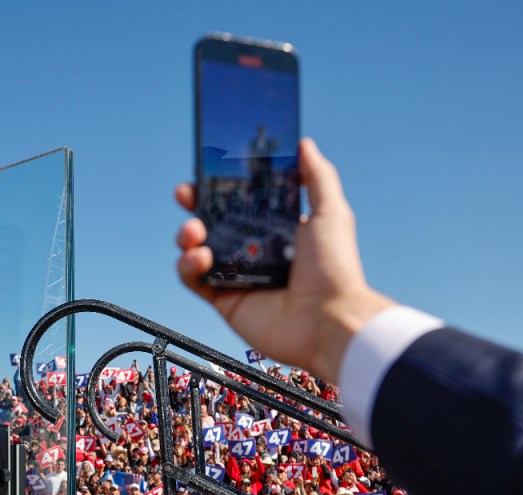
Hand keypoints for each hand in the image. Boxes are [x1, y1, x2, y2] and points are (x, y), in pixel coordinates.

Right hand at [175, 138, 394, 382]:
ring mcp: (239, 277)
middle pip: (213, 223)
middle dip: (195, 206)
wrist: (329, 321)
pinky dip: (188, 266)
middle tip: (187, 196)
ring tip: (194, 233)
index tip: (206, 172)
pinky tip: (199, 258)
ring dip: (187, 235)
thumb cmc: (335, 270)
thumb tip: (305, 144)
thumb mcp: (331, 214)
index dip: (221, 187)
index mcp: (277, 230)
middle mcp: (255, 251)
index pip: (241, 202)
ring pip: (197, 249)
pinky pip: (195, 281)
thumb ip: (317, 177)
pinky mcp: (225, 302)